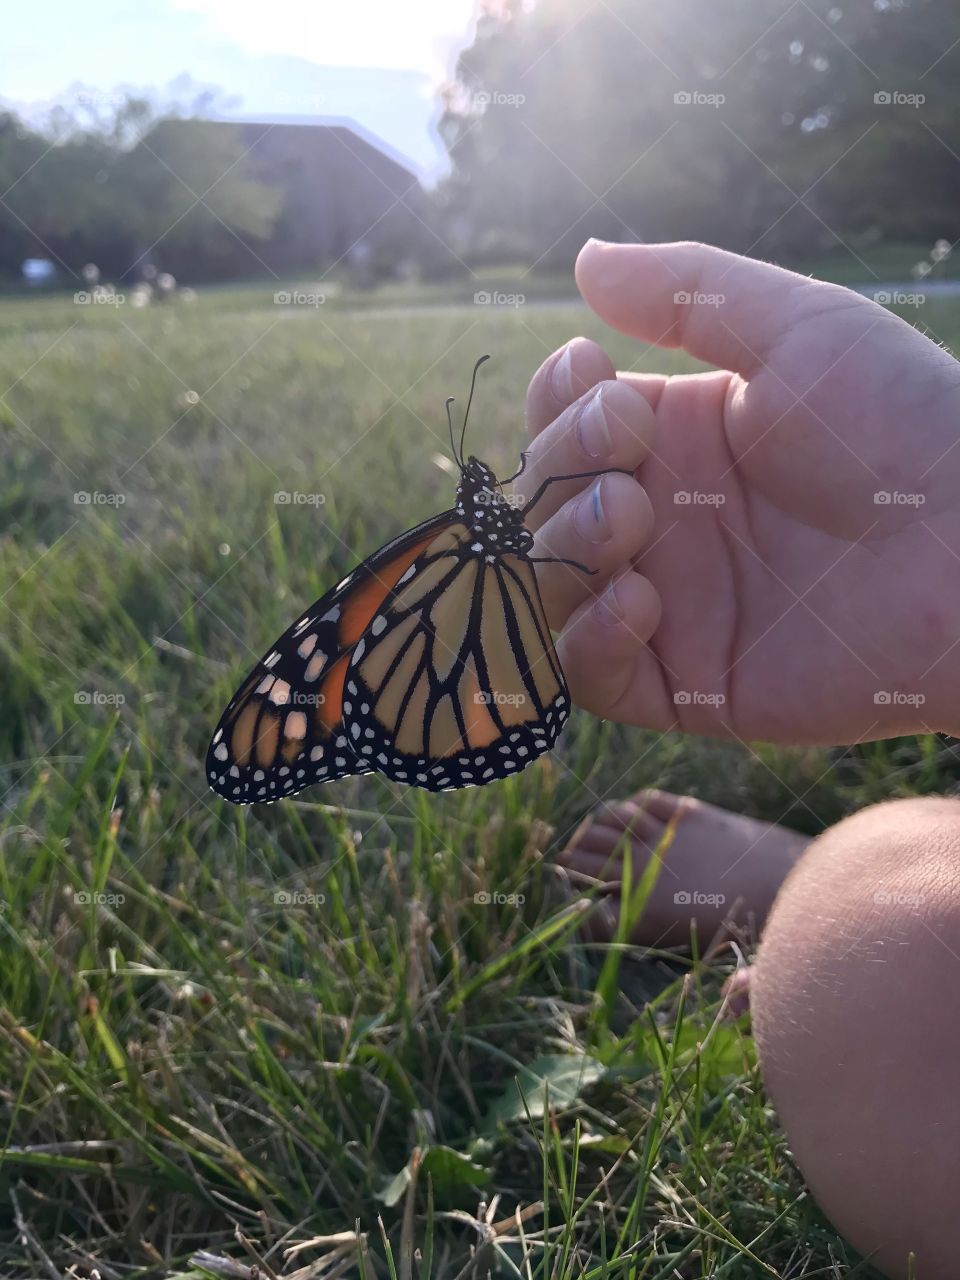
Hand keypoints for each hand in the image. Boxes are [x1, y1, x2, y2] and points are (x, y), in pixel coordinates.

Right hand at [519, 239, 959, 743]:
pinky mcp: (690, 686)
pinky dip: (590, 639)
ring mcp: (671, 607)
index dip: (557, 402)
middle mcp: (663, 524)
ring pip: (551, 590)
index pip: (566, 426)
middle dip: (562, 470)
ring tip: (628, 519)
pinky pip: (594, 678)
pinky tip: (641, 601)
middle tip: (628, 461)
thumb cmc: (902, 423)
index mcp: (678, 443)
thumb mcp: (797, 329)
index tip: (593, 373)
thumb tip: (582, 257)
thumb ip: (685, 291)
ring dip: (565, 547)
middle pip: (546, 505)